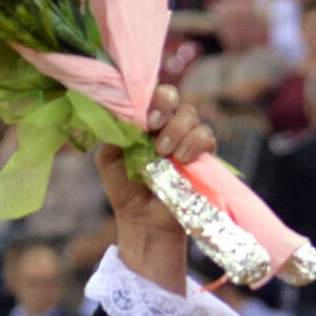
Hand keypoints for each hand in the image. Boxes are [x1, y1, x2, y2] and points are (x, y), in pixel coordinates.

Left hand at [98, 85, 214, 295]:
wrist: (143, 221)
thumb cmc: (125, 190)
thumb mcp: (109, 158)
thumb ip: (114, 131)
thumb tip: (126, 110)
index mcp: (143, 121)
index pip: (150, 93)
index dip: (150, 98)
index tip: (145, 120)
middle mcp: (166, 125)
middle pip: (173, 96)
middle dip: (165, 108)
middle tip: (155, 132)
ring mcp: (185, 138)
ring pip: (191, 115)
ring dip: (178, 131)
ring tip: (165, 155)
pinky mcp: (202, 156)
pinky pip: (206, 136)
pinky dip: (195, 143)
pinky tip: (182, 160)